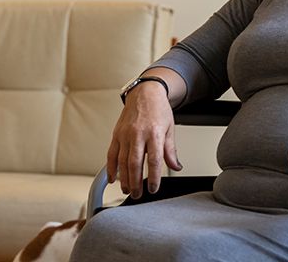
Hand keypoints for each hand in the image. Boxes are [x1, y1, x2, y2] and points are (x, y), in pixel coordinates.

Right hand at [106, 83, 181, 197]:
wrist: (145, 92)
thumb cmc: (158, 109)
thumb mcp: (170, 129)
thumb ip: (170, 150)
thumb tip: (176, 166)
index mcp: (154, 133)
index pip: (154, 160)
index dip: (154, 177)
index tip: (153, 189)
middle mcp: (138, 134)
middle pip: (135, 163)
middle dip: (136, 182)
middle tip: (138, 195)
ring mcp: (125, 134)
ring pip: (122, 161)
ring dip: (124, 178)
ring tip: (127, 189)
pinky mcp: (116, 134)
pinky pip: (111, 154)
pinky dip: (111, 168)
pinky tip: (113, 178)